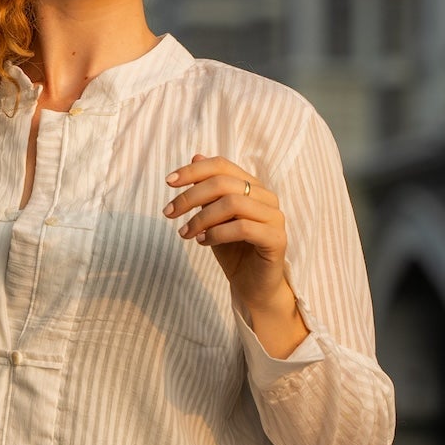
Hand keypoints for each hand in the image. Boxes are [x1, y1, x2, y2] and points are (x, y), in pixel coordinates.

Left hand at [164, 152, 308, 355]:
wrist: (253, 287)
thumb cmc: (233, 251)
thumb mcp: (212, 218)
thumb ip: (207, 191)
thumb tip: (195, 157)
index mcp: (252, 186)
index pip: (222, 165)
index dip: (193, 170)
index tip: (168, 182)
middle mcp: (267, 196)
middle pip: (224, 183)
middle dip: (190, 196)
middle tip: (168, 213)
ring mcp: (275, 217)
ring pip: (233, 203)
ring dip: (201, 217)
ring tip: (185, 233)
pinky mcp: (277, 239)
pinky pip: (243, 228)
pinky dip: (217, 233)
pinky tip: (203, 242)